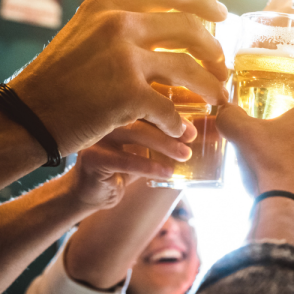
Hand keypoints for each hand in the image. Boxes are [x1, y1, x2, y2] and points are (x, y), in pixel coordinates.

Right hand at [9, 0, 228, 155]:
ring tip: (218, 100)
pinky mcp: (127, 95)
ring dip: (209, 87)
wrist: (26, 116)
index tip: (221, 14)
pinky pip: (169, 109)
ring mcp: (123, 58)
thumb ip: (112, 25)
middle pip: (187, 28)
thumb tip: (152, 24)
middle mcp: (117, 24)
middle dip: (213, 49)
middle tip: (222, 64)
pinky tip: (180, 132)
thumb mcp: (80, 34)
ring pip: (187, 70)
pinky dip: (178, 123)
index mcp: (107, 5)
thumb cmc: (53, 82)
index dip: (202, 0)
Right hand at [68, 118, 195, 209]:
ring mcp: (96, 135)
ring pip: (134, 133)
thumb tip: (201, 133)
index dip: (172, 111)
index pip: (147, 100)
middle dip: (170, 127)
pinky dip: (149, 165)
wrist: (91, 192)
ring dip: (163, 144)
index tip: (194, 125)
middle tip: (191, 138)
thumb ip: (165, 137)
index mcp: (116, 107)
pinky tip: (167, 172)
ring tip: (184, 155)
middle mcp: (104, 115)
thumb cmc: (120, 166)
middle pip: (141, 113)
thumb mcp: (145, 148)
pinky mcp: (92, 157)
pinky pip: (125, 159)